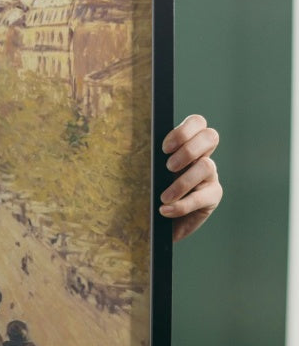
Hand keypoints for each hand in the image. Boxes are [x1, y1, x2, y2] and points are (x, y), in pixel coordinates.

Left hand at [160, 115, 221, 241]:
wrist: (157, 223)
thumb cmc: (149, 193)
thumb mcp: (148, 172)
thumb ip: (150, 159)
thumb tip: (134, 148)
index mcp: (186, 144)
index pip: (197, 122)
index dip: (184, 131)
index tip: (164, 149)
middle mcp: (202, 156)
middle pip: (210, 136)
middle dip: (188, 150)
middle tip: (168, 167)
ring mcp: (210, 176)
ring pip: (207, 166)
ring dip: (182, 182)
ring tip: (164, 197)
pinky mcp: (212, 196)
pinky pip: (202, 197)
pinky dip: (182, 205)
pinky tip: (165, 210)